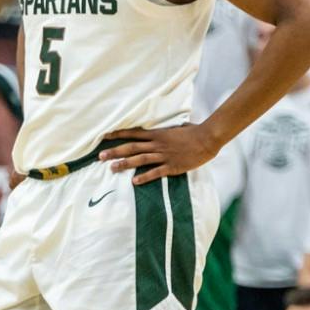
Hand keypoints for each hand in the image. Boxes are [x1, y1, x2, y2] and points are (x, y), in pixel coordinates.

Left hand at [99, 123, 221, 183]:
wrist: (209, 138)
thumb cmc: (194, 132)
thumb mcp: (177, 128)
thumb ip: (166, 130)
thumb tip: (162, 128)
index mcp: (158, 134)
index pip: (134, 134)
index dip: (118, 135)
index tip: (104, 136)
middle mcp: (158, 144)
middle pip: (132, 148)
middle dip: (115, 152)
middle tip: (100, 156)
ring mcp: (164, 155)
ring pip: (140, 159)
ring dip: (125, 164)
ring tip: (112, 168)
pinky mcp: (173, 166)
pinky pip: (156, 172)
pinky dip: (145, 176)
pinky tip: (134, 181)